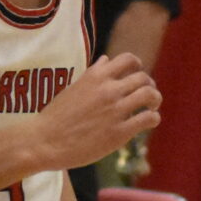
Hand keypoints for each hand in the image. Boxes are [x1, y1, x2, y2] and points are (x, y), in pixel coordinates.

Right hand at [38, 53, 162, 171]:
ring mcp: (115, 110)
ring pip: (150, 95)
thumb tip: (106, 59)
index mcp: (96, 76)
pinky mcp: (120, 132)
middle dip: (149, 85)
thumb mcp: (74, 88)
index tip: (137, 75)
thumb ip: (93, 74)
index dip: (138, 66)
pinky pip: (149, 118)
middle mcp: (108, 90)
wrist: (45, 141)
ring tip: (151, 108)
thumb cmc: (57, 116)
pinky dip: (153, 118)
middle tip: (146, 96)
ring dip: (155, 100)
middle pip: (144, 78)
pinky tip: (147, 122)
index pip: (128, 60)